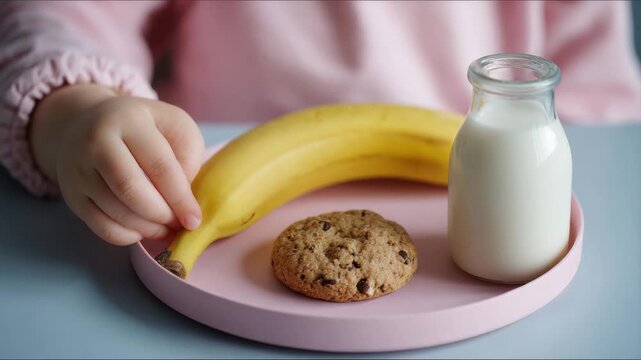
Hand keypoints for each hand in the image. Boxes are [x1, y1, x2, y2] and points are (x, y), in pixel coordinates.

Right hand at [30, 84, 203, 244]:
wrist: (90, 124)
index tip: (194, 220)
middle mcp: (97, 141)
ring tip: (166, 229)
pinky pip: (100, 226)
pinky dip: (126, 236)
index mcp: (131, 120)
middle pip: (131, 190)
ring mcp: (79, 169)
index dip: (180, 198)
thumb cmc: (146, 128)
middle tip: (179, 224)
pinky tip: (143, 230)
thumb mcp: (175, 127)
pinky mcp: (72, 194)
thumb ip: (188, 157)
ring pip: (115, 211)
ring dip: (147, 228)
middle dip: (162, 215)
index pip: (159, 166)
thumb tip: (184, 201)